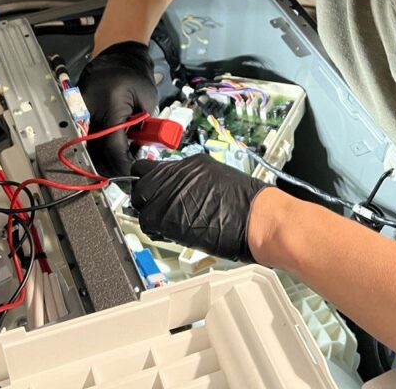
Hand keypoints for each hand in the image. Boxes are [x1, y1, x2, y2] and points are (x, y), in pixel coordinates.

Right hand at [77, 41, 156, 175]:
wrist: (118, 56)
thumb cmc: (136, 77)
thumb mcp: (148, 103)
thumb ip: (143, 130)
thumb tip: (138, 156)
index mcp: (111, 104)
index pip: (112, 146)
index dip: (123, 164)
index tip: (132, 174)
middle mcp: (89, 109)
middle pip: (96, 152)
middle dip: (113, 166)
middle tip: (128, 169)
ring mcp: (79, 112)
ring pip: (88, 149)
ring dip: (105, 159)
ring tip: (123, 156)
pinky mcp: (76, 114)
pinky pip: (85, 139)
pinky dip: (98, 148)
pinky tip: (112, 147)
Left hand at [130, 155, 268, 262]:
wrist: (255, 218)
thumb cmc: (247, 203)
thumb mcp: (218, 177)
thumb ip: (195, 180)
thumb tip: (185, 188)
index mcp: (190, 162)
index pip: (153, 165)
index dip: (150, 178)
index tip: (153, 187)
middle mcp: (175, 173)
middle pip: (141, 180)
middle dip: (146, 194)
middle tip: (157, 206)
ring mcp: (167, 192)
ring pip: (140, 201)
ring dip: (148, 211)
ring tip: (166, 221)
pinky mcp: (163, 214)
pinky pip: (146, 221)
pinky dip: (154, 228)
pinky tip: (169, 233)